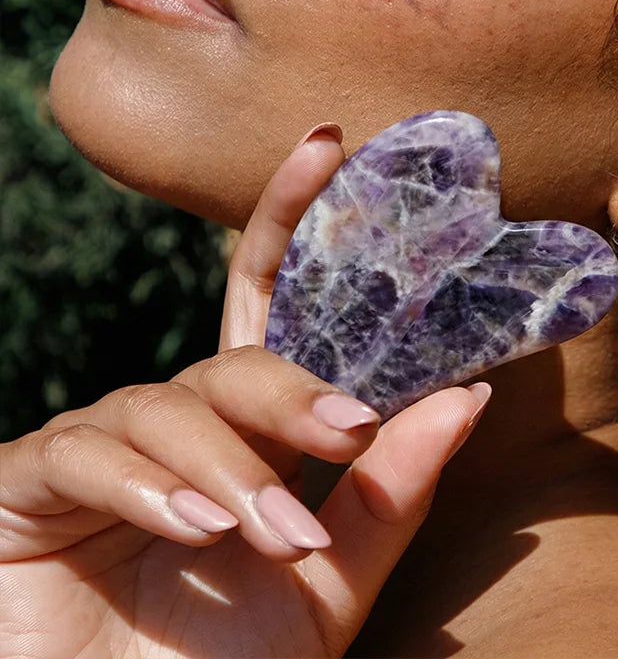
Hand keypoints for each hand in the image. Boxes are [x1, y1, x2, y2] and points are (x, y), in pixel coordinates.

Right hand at [0, 125, 489, 657]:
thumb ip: (388, 495)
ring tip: (273, 541)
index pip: (272, 302)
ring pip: (173, 411)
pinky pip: (89, 454)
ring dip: (232, 475)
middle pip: (237, 357)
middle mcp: (178, 422)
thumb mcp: (324, 583)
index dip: (293, 219)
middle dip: (292, 387)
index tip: (330, 144)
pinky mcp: (30, 480)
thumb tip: (465, 396)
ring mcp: (102, 446)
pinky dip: (147, 488)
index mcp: (249, 432)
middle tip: (349, 426)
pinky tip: (189, 528)